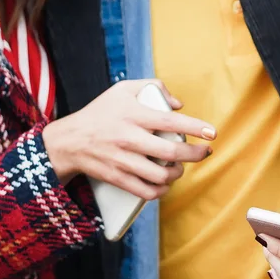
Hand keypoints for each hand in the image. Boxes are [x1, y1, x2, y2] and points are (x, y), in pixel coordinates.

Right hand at [42, 79, 213, 199]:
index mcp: (133, 115)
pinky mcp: (116, 178)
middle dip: (195, 154)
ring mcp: (122, 160)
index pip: (170, 121)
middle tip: (204, 152)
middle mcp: (129, 138)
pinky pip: (145, 191)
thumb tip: (179, 104)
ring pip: (161, 175)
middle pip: (171, 152)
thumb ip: (153, 87)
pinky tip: (165, 183)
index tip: (211, 133)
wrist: (67, 141)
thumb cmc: (100, 113)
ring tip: (180, 167)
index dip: (195, 127)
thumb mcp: (122, 90)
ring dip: (178, 173)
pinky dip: (161, 191)